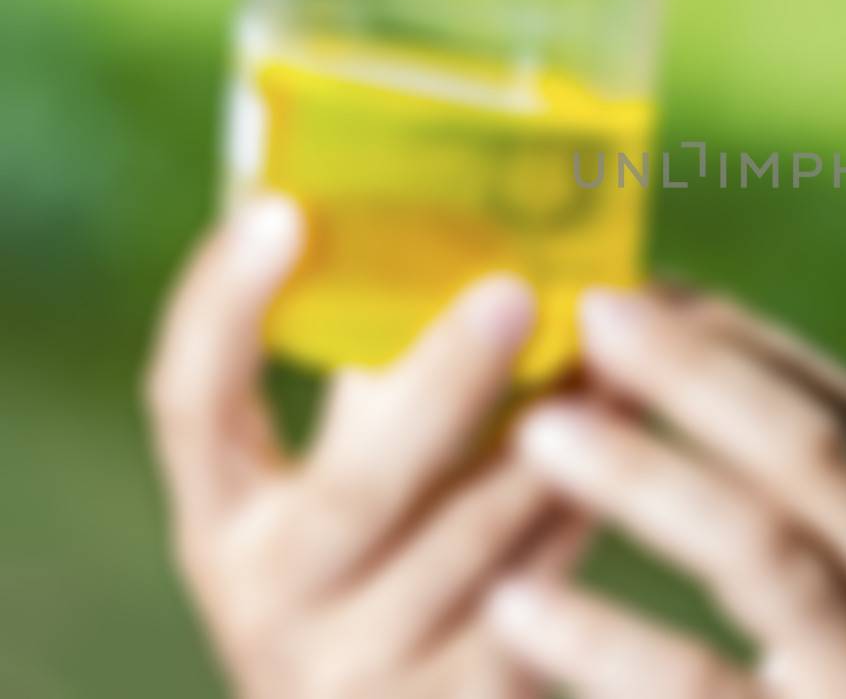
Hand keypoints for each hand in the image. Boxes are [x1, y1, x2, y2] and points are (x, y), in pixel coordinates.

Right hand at [144, 194, 582, 697]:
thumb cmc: (371, 576)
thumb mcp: (332, 500)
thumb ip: (370, 400)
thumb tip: (466, 242)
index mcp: (222, 519)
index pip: (189, 404)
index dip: (223, 308)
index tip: (281, 210)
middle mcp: (271, 597)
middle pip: (358, 487)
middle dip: (443, 384)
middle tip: (514, 291)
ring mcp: (361, 666)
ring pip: (472, 540)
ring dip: (553, 437)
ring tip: (617, 350)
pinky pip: (539, 590)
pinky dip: (587, 505)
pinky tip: (637, 436)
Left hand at [485, 288, 845, 698]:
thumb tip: (718, 403)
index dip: (746, 347)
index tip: (650, 296)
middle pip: (815, 454)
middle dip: (696, 372)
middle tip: (590, 310)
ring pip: (768, 552)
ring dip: (645, 480)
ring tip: (535, 430)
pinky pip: (708, 695)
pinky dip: (613, 648)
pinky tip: (519, 610)